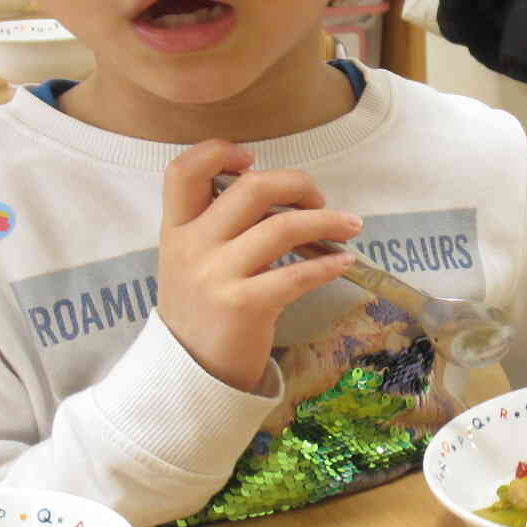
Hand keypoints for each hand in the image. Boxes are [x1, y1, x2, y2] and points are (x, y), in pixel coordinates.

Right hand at [158, 140, 364, 391]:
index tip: (253, 159)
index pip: (183, 171)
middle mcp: (191, 247)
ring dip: (327, 221)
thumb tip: (276, 191)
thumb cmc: (201, 309)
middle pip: (251, 189)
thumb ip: (215, 225)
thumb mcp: (190, 261)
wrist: (188, 375)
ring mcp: (215, 277)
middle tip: (320, 200)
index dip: (218, 152)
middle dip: (298, 184)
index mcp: (176, 230)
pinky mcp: (243, 306)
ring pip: (282, 228)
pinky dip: (329, 264)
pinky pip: (297, 274)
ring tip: (351, 226)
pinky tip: (345, 262)